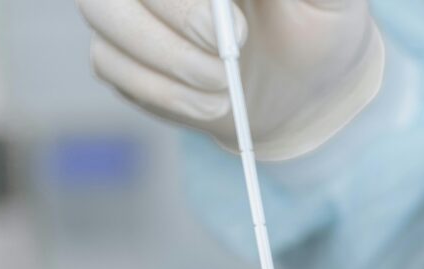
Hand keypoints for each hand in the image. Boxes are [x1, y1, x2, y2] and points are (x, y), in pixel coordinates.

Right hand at [76, 0, 383, 157]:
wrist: (303, 95)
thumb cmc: (320, 30)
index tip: (228, 21)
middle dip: (176, 13)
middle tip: (227, 48)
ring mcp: (128, 3)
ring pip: (103, 11)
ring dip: (166, 58)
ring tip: (222, 86)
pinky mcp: (118, 51)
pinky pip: (109, 63)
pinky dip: (162, 92)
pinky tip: (206, 103)